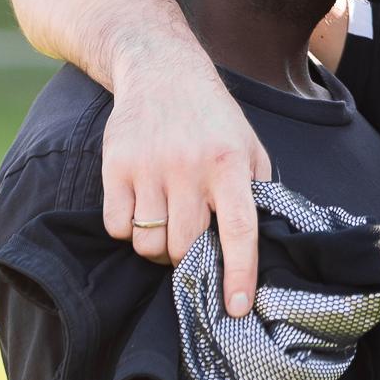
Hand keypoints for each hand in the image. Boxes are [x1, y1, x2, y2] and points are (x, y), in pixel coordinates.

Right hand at [103, 51, 270, 315]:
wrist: (162, 70)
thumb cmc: (213, 118)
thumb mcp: (250, 145)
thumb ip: (258, 191)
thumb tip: (265, 243)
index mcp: (231, 164)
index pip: (239, 230)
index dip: (239, 273)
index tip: (236, 308)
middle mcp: (190, 168)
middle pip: (185, 246)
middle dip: (189, 258)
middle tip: (192, 241)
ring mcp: (149, 168)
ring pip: (149, 244)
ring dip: (158, 247)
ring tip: (167, 222)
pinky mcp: (115, 166)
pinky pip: (117, 228)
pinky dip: (127, 230)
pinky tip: (141, 207)